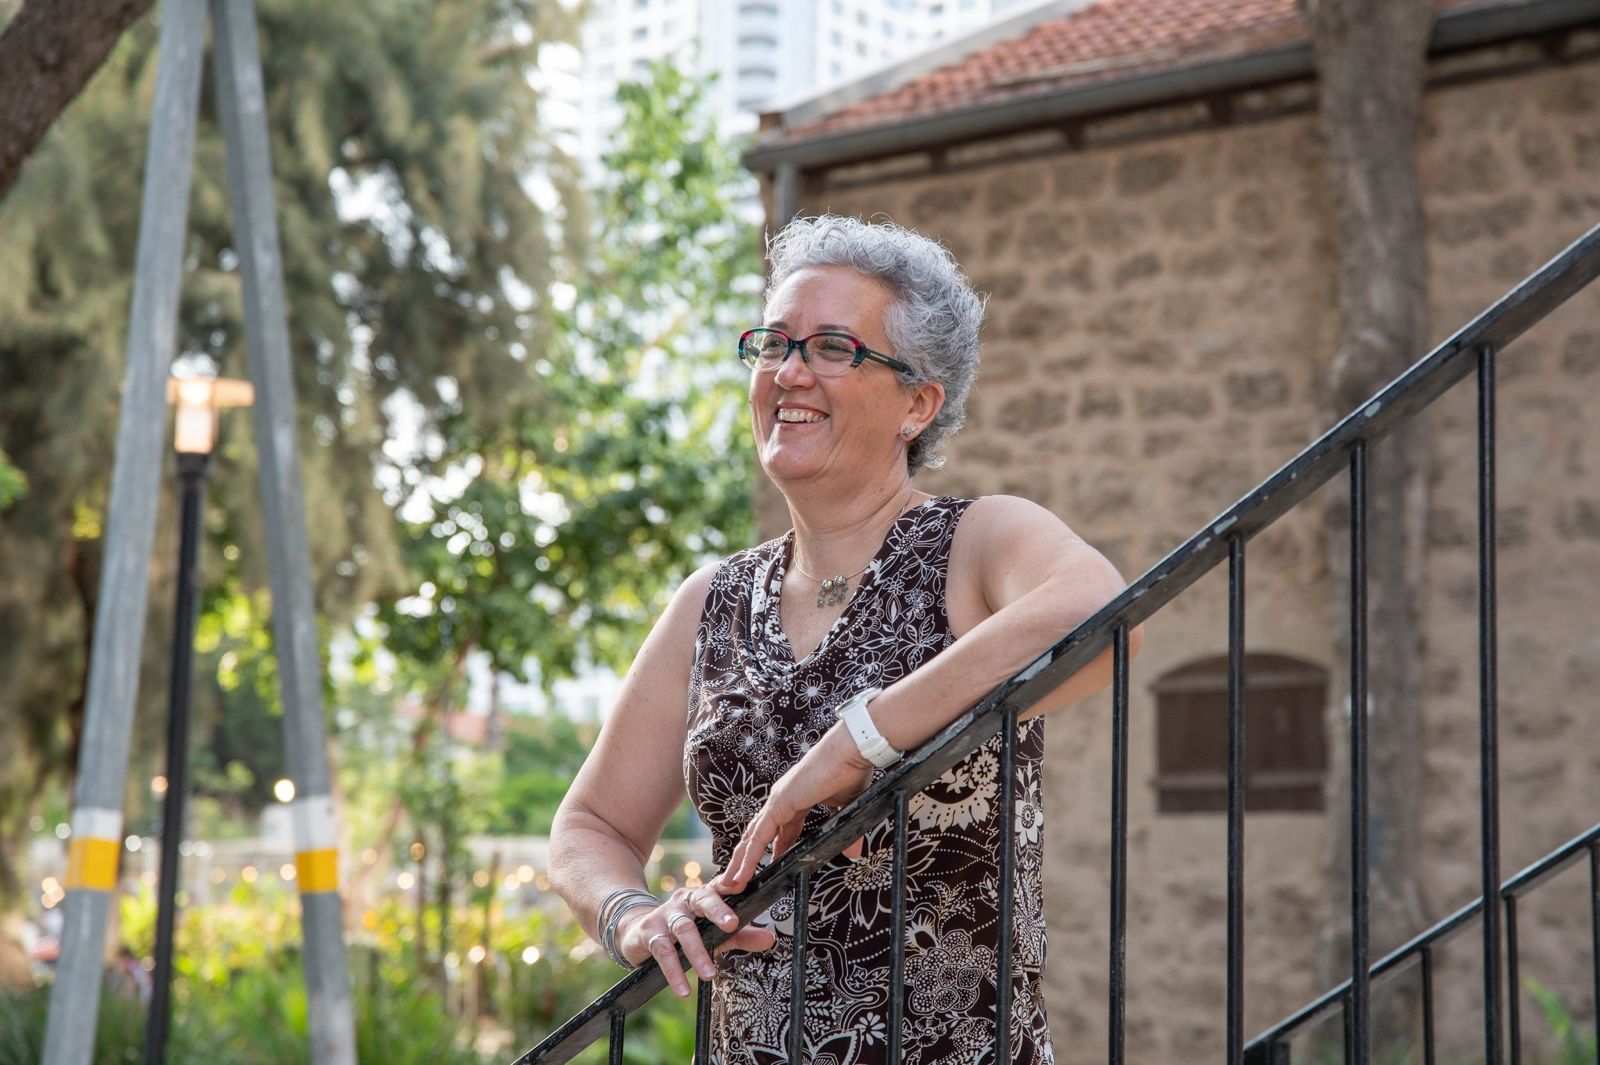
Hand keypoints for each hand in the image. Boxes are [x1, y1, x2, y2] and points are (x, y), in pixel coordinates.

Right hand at [617, 882, 775, 996]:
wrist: (637, 932)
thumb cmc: (685, 931)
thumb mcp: (714, 933)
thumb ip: (741, 936)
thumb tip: (770, 939)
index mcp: (703, 896)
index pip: (718, 886)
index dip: (729, 883)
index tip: (741, 886)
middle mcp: (684, 901)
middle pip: (702, 899)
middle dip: (717, 910)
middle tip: (733, 925)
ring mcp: (665, 914)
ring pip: (683, 929)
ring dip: (697, 952)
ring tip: (709, 975)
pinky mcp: (648, 932)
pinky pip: (662, 951)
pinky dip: (673, 971)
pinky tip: (683, 989)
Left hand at [712, 723, 873, 894]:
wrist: (851, 750)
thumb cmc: (852, 770)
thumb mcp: (848, 808)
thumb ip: (846, 831)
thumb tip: (854, 854)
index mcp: (796, 798)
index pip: (779, 829)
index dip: (773, 849)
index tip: (770, 867)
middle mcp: (782, 799)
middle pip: (758, 835)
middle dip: (748, 859)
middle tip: (739, 881)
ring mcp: (778, 801)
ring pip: (752, 839)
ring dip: (741, 863)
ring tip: (732, 886)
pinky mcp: (779, 804)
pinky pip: (759, 837)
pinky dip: (748, 858)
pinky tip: (741, 875)